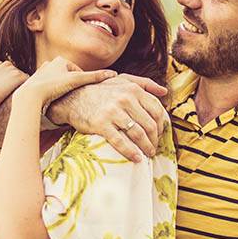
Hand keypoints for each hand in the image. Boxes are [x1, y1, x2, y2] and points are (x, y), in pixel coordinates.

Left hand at [17, 56, 115, 106]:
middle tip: (71, 98)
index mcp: (60, 60)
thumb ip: (94, 77)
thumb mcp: (76, 81)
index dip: (82, 84)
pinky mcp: (35, 83)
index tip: (80, 93)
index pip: (78, 73)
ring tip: (61, 100)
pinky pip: (49, 89)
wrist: (30, 95)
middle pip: (68, 79)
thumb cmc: (53, 86)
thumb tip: (114, 74)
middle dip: (71, 88)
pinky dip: (52, 94)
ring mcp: (41, 73)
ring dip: (62, 92)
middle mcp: (50, 64)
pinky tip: (52, 101)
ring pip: (58, 85)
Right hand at [47, 73, 168, 161]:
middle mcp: (125, 99)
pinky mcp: (101, 124)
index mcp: (133, 89)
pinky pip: (120, 142)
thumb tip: (165, 92)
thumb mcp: (122, 80)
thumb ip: (145, 83)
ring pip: (138, 134)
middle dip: (155, 139)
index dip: (160, 125)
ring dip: (146, 147)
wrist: (73, 98)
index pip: (156, 110)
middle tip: (154, 147)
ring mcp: (113, 112)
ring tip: (148, 154)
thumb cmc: (100, 90)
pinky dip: (131, 152)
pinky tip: (136, 158)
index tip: (158, 134)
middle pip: (149, 124)